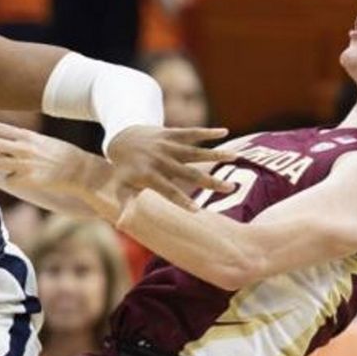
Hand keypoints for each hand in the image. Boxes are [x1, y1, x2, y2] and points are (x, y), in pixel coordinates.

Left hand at [0, 122, 97, 196]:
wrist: (78, 171)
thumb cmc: (61, 154)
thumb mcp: (41, 140)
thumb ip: (21, 138)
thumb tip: (1, 134)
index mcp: (28, 135)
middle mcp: (24, 148)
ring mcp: (24, 165)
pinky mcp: (27, 180)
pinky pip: (9, 179)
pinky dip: (11, 178)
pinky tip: (19, 177)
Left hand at [106, 126, 238, 209]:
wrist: (121, 138)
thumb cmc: (125, 170)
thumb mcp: (122, 187)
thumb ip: (125, 204)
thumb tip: (121, 224)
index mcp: (151, 176)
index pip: (169, 191)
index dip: (182, 201)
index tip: (197, 212)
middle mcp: (161, 161)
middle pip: (189, 173)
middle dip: (211, 181)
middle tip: (232, 189)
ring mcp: (168, 146)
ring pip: (195, 151)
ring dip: (216, 153)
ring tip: (235, 157)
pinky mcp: (172, 133)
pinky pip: (192, 132)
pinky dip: (208, 132)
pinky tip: (225, 131)